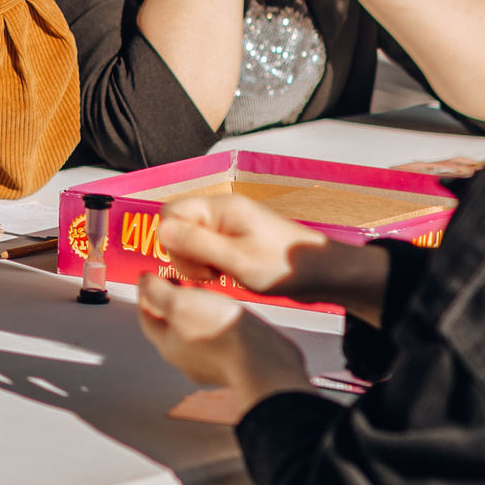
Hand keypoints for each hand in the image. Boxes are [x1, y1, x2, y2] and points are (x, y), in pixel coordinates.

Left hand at [136, 276, 311, 407]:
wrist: (265, 363)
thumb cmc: (221, 331)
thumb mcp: (180, 303)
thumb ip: (157, 292)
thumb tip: (143, 282)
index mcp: (168, 346)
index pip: (147, 317)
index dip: (145, 293)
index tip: (147, 274)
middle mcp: (187, 359)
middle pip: (170, 326)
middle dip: (169, 301)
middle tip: (175, 278)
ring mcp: (212, 364)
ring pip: (195, 331)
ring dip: (194, 310)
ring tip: (202, 289)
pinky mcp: (236, 362)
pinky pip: (218, 336)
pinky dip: (215, 319)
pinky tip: (227, 309)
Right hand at [157, 193, 390, 322]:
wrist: (322, 273)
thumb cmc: (285, 266)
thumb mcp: (238, 259)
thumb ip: (198, 243)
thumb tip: (162, 229)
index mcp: (221, 208)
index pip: (171, 212)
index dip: (173, 241)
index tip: (196, 263)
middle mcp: (222, 212)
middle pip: (177, 226)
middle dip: (183, 254)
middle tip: (209, 273)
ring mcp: (228, 225)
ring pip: (189, 239)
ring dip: (195, 261)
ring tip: (219, 276)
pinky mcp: (234, 239)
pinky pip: (206, 247)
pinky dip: (208, 263)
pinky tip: (224, 275)